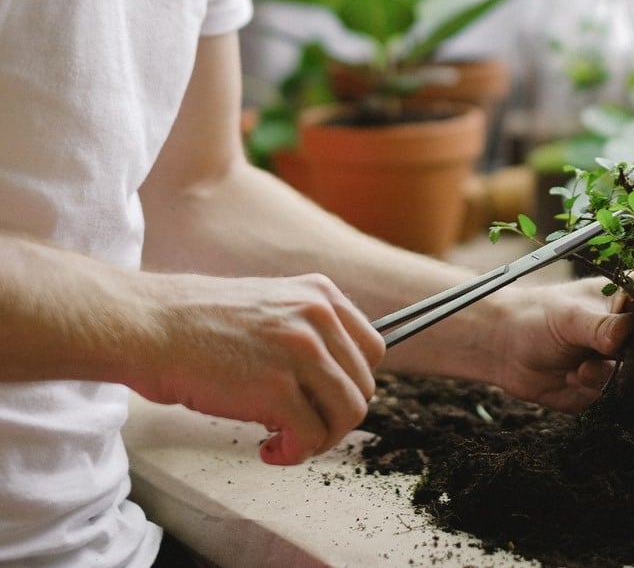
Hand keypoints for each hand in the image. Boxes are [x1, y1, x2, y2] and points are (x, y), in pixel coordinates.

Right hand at [131, 273, 384, 465]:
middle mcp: (319, 317)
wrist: (147, 326)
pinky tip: (269, 450)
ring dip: (320, 438)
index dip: (351, 382)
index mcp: (321, 294)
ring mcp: (301, 351)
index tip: (324, 398)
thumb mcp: (270, 305)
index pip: (373, 349)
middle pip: (363, 386)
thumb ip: (308, 330)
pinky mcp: (277, 388)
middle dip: (334, 416)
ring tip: (286, 440)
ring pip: (348, 414)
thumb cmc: (197, 323)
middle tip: (300, 426)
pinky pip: (311, 436)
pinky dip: (295, 453)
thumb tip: (336, 378)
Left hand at [486, 278, 633, 412]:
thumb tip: (627, 334)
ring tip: (586, 370)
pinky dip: (607, 392)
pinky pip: (629, 397)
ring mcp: (628, 360)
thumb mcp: (568, 317)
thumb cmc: (536, 318)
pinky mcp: (614, 388)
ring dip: (633, 378)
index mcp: (632, 298)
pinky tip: (575, 378)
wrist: (504, 349)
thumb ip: (599, 327)